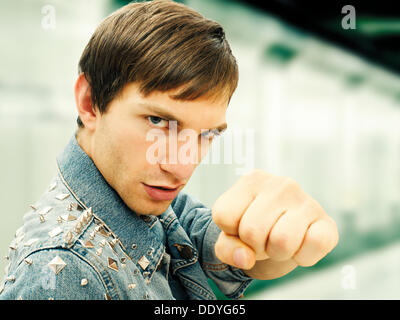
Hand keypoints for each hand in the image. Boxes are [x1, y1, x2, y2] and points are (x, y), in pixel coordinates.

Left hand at [212, 170, 338, 279]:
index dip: (230, 233)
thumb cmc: (253, 232)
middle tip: (263, 239)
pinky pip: (315, 245)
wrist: (282, 238)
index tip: (241, 229)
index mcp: (251, 181)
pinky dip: (303, 257)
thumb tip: (245, 257)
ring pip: (282, 241)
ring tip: (278, 241)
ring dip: (277, 253)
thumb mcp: (230, 238)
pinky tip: (300, 244)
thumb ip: (226, 248)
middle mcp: (279, 184)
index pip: (224, 215)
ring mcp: (305, 200)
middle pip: (252, 231)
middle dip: (254, 246)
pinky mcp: (327, 222)